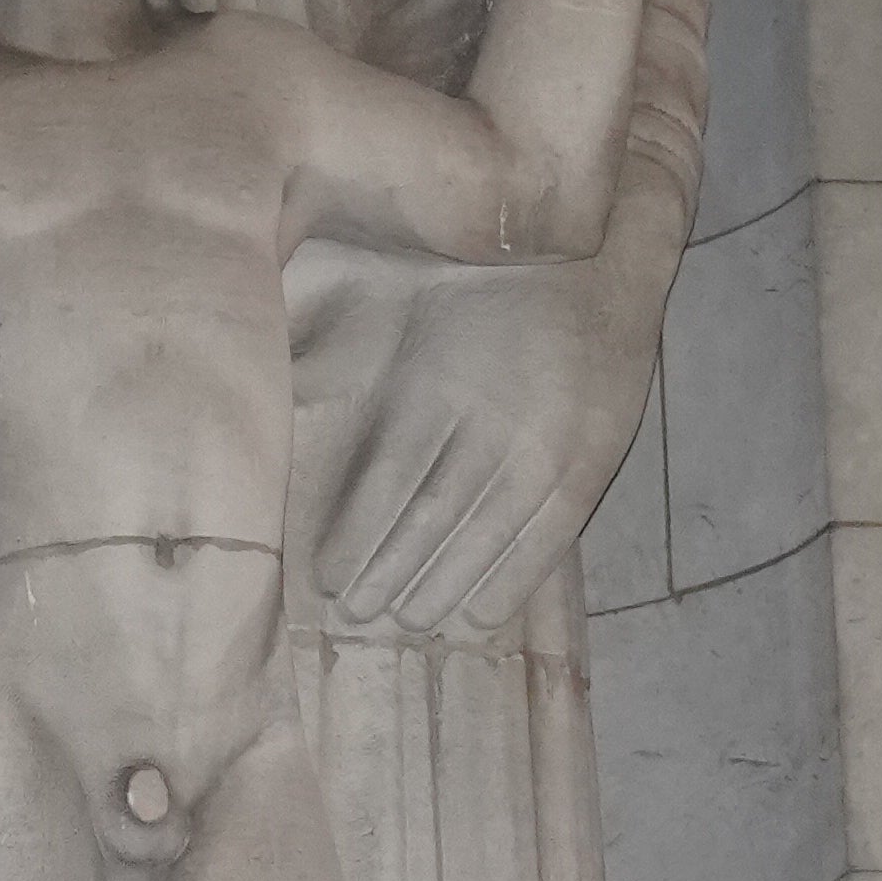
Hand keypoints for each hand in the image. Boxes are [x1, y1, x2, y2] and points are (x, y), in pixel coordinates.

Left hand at [295, 244, 660, 644]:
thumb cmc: (486, 285)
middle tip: (359, 615)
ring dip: (440, 589)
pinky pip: (543, 541)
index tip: (329, 581)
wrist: (599, 260)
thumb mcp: (407, 302)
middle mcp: (488, 425)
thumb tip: (282, 385)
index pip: (386, 486)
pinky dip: (509, 582)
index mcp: (436, 388)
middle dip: (388, 578)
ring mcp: (543, 450)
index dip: (356, 541)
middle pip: (427, 523)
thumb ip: (345, 348)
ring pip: (480, 540)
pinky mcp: (588, 466)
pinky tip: (481, 615)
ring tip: (409, 620)